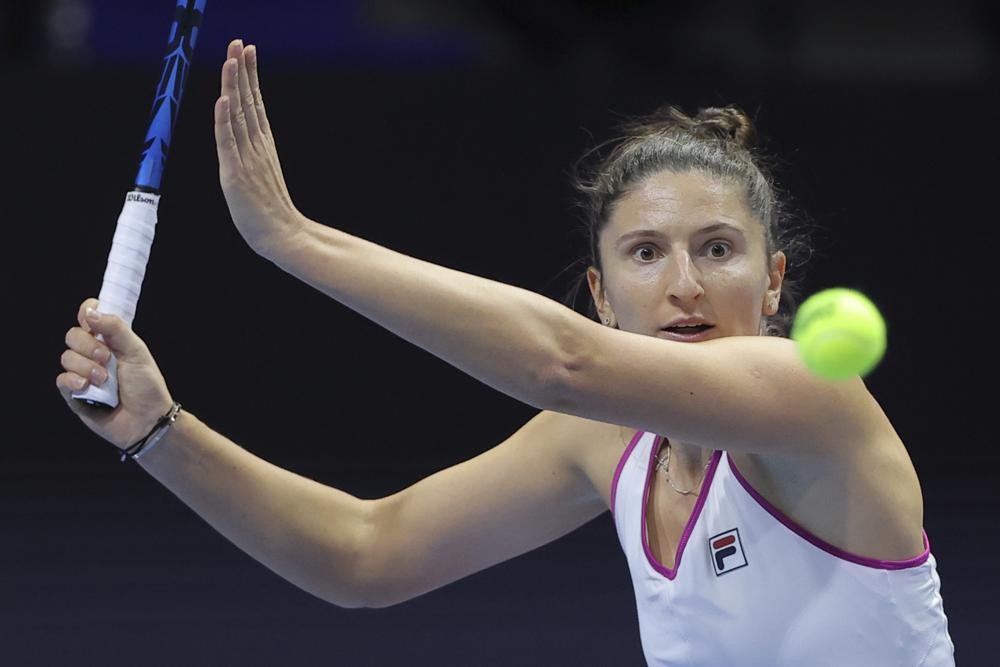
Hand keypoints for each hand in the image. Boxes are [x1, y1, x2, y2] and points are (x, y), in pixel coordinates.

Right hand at [56, 298, 173, 450]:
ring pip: (66, 357)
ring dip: (85, 366)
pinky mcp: (74, 394)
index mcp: (110, 341)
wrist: (147, 419)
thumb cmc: (146, 385)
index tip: (91, 318)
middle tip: (106, 358)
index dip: (87, 312)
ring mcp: (83, 373)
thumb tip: (90, 312)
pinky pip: (62, 379)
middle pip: (72, 335)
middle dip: (87, 345)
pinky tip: (87, 387)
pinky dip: (73, 381)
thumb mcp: (136, 351)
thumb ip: (115, 329)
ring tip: (104, 380)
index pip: (89, 317)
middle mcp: (93, 354)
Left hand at [215, 39, 304, 257]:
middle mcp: (256, 146)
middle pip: (248, 101)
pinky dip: (224, 120)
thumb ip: (254, 158)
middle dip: (242, 70)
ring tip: (231, 59)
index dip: (250, 76)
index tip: (247, 51)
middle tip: (240, 43)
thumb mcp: (261, 177)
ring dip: (233, 85)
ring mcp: (246, 159)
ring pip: (238, 115)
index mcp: (263, 145)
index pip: (255, 103)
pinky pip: (227, 142)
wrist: (284, 236)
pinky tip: (223, 99)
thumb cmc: (272, 213)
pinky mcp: (235, 174)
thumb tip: (249, 145)